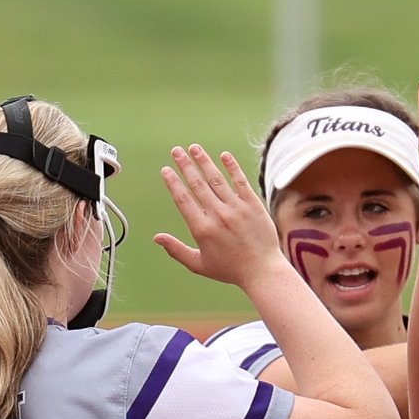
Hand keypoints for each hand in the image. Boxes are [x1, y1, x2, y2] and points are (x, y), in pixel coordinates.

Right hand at [155, 145, 285, 289]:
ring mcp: (236, 208)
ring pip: (217, 179)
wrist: (262, 271)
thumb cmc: (230, 270)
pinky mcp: (253, 205)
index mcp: (202, 229)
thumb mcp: (198, 264)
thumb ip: (176, 250)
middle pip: (197, 184)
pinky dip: (232, 167)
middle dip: (185, 165)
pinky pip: (240, 182)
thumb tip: (156, 237)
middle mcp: (218, 215)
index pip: (183, 199)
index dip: (173, 183)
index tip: (166, 170)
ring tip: (194, 148)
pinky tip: (224, 155)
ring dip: (204, 161)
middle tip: (176, 150)